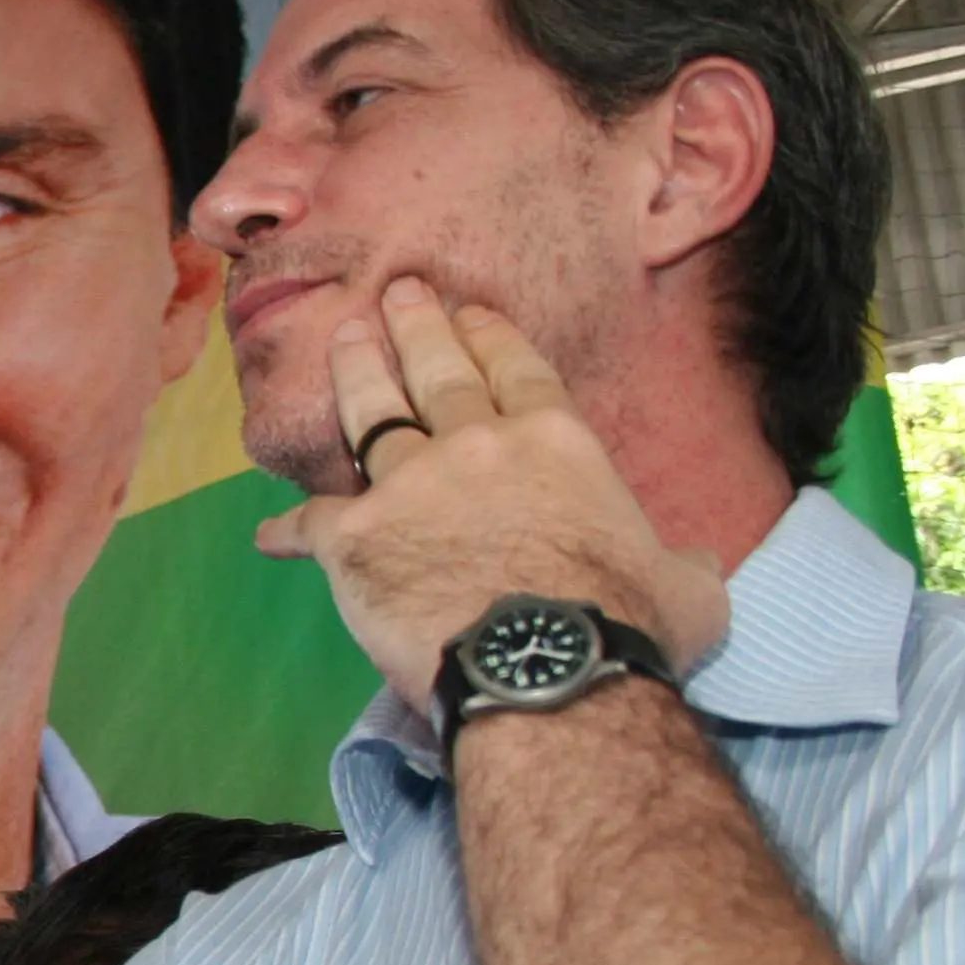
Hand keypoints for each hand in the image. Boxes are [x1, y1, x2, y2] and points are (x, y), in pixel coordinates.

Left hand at [254, 277, 727, 707]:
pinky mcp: (353, 536)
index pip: (518, 370)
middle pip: (438, 372)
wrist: (545, 671)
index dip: (489, 336)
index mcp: (557, 442)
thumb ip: (681, 561)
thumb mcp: (686, 584)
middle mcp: (478, 445)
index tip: (469, 311)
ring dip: (354, 376)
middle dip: (416, 327)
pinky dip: (288, 528)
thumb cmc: (625, 628)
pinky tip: (269, 532)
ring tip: (341, 343)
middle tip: (396, 294)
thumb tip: (695, 566)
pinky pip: (312, 521)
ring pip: (372, 416)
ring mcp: (409, 484)